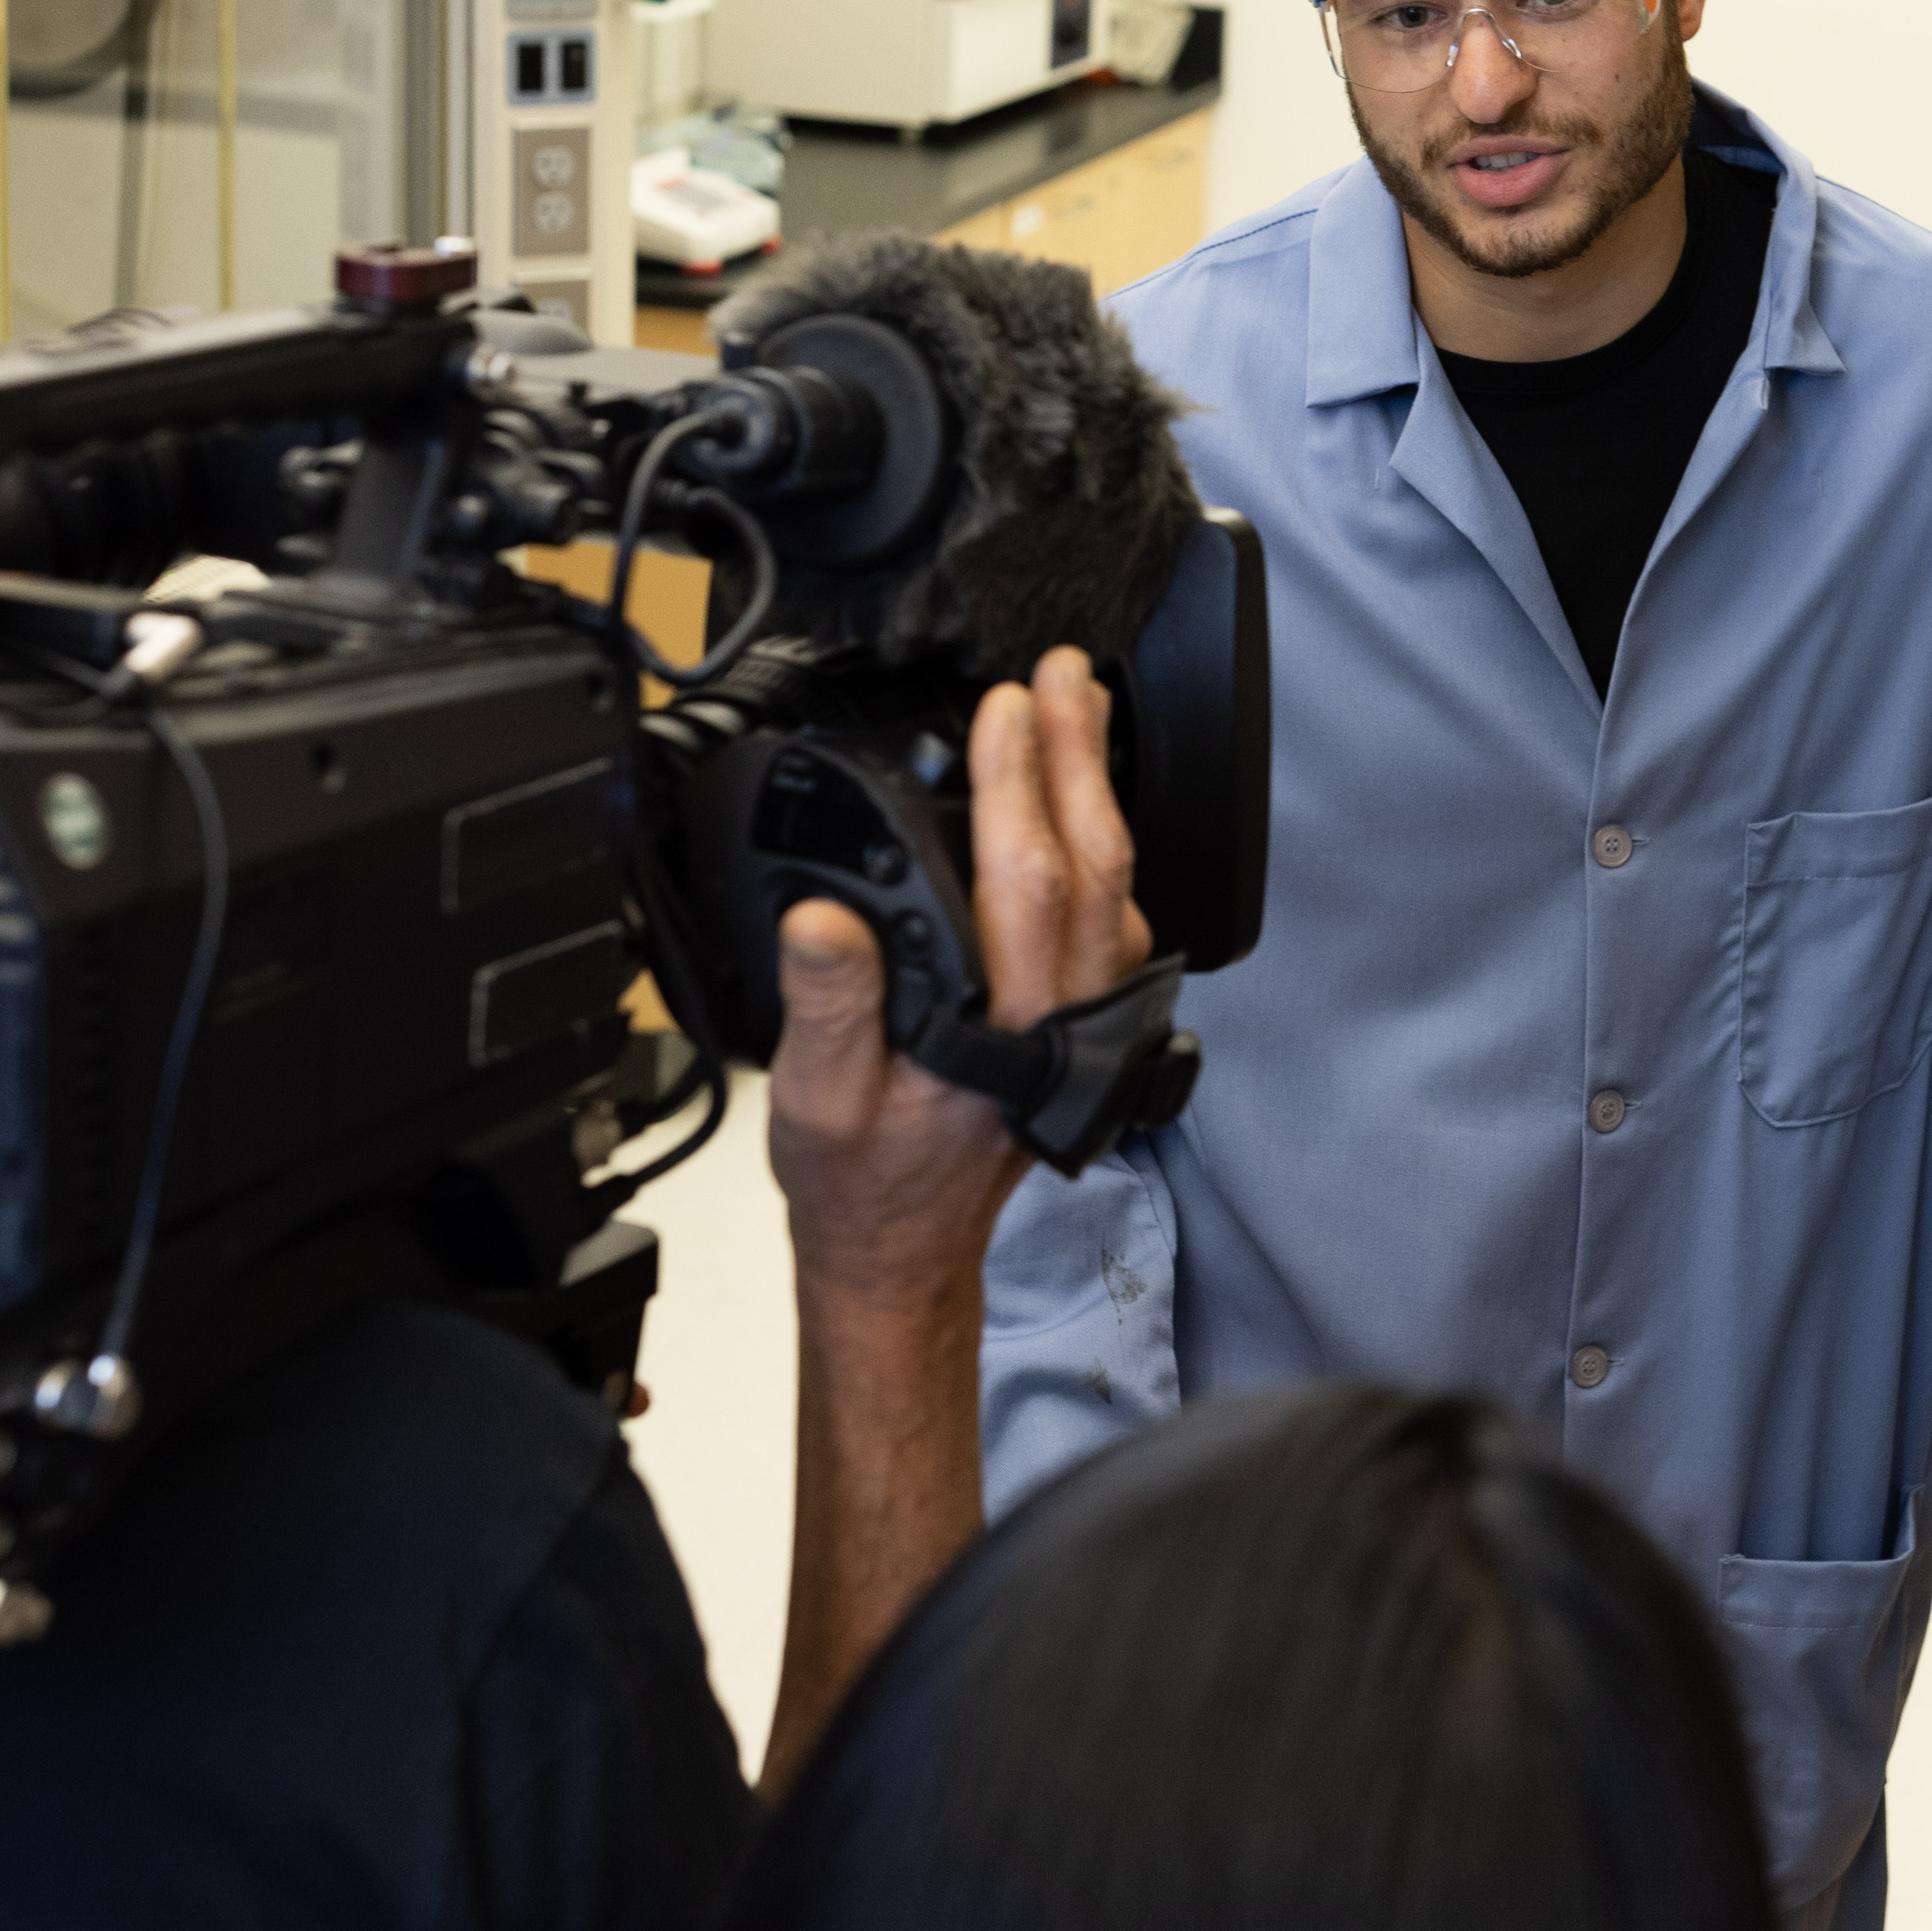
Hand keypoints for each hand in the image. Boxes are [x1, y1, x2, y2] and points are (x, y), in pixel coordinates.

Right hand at [761, 650, 1150, 1280]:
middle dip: (1079, 756)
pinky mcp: (1080, 1022)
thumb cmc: (863, 1187)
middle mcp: (1065, 1022)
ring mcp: (1083, 1021)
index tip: (1001, 711)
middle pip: (1095, 865)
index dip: (1017, 785)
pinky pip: (1107, 917)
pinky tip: (1077, 804)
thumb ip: (827, 1009)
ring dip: (1097, 791)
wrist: (901, 1255)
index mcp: (1009, 1034)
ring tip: (1078, 711)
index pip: (1027, 882)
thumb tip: (823, 917)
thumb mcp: (817, 1103)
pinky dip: (1096, 843)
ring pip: (1114, 887)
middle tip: (1061, 675)